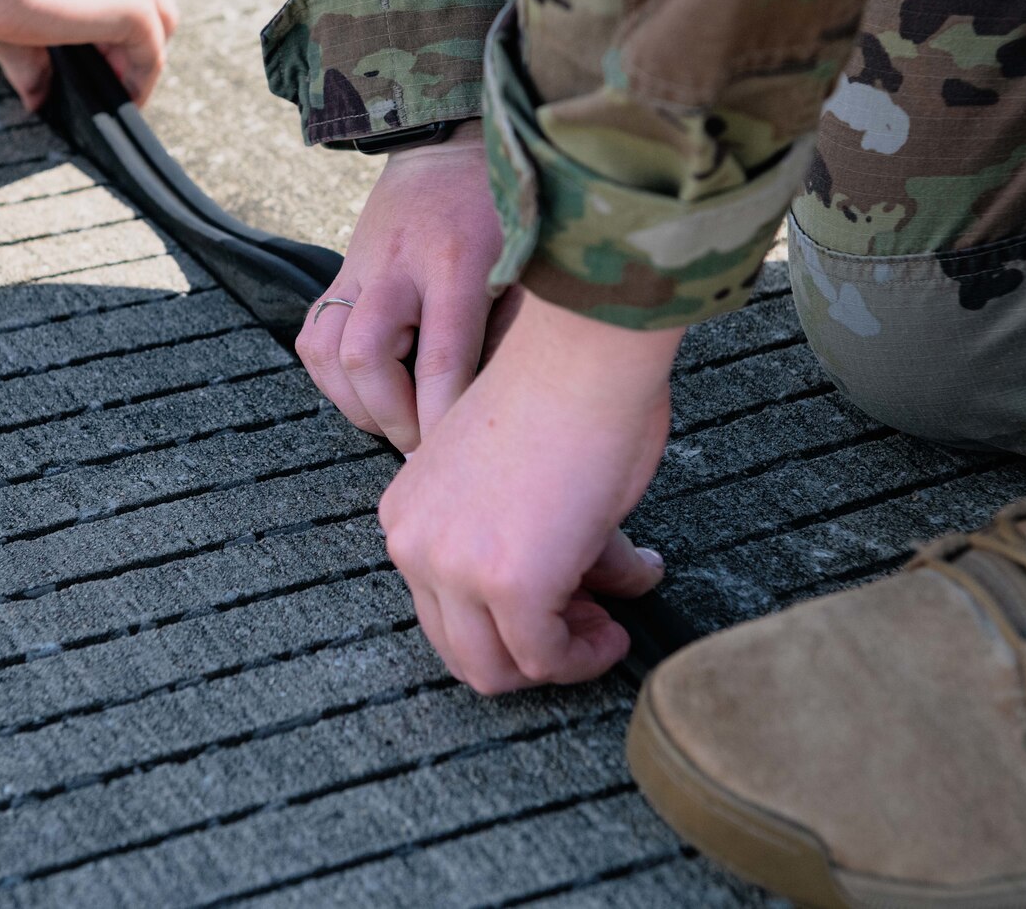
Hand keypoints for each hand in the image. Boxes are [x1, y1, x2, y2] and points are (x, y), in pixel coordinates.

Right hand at [297, 121, 511, 452]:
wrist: (450, 145)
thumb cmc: (507, 210)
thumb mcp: (530, 260)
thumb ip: (517, 326)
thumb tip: (508, 408)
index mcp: (459, 262)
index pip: (442, 360)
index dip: (440, 421)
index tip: (452, 456)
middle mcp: (400, 264)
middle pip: (366, 358)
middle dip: (392, 418)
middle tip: (421, 446)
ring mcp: (361, 267)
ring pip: (327, 351)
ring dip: (356, 403)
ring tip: (394, 424)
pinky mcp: (339, 273)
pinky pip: (313, 337)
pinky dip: (333, 379)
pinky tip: (368, 395)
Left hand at [379, 289, 679, 693]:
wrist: (583, 355)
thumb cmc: (565, 391)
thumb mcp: (526, 482)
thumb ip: (546, 541)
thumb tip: (610, 585)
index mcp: (408, 514)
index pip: (441, 610)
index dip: (505, 624)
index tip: (565, 606)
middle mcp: (414, 544)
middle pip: (459, 650)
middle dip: (529, 654)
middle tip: (590, 627)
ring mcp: (456, 568)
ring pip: (493, 669)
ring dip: (557, 661)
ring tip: (606, 630)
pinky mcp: (511, 584)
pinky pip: (544, 659)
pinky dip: (584, 657)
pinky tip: (616, 630)